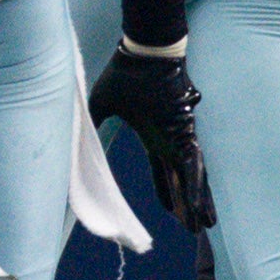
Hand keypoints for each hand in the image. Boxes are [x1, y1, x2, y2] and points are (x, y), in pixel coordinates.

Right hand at [91, 42, 212, 229]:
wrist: (145, 52)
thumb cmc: (124, 74)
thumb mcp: (101, 104)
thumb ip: (93, 124)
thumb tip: (76, 139)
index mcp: (153, 135)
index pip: (161, 170)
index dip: (166, 190)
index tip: (170, 210)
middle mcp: (170, 139)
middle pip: (180, 179)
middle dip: (187, 203)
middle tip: (195, 227)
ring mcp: (180, 136)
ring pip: (190, 176)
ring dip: (196, 202)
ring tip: (203, 225)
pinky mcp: (185, 131)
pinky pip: (191, 165)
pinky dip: (194, 188)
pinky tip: (198, 207)